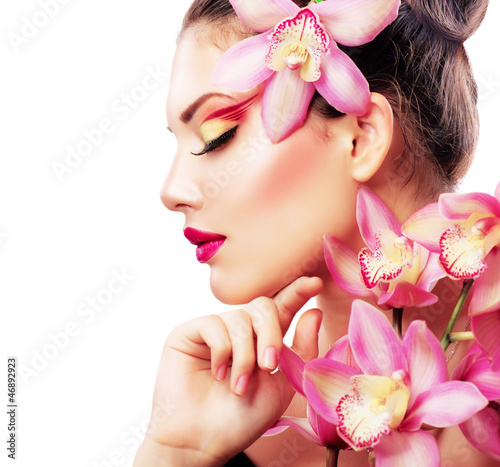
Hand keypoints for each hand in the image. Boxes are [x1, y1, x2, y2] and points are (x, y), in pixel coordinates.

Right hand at [134, 276, 322, 466]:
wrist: (203, 440)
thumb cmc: (242, 417)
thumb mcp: (283, 384)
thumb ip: (300, 349)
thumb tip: (315, 312)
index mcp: (263, 340)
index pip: (282, 307)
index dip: (297, 292)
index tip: (314, 282)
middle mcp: (239, 330)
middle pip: (263, 306)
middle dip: (271, 335)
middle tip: (269, 366)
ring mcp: (214, 329)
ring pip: (240, 318)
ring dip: (245, 355)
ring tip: (238, 385)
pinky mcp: (189, 332)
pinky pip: (213, 324)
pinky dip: (222, 351)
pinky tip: (217, 374)